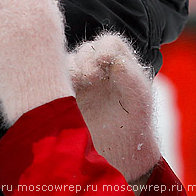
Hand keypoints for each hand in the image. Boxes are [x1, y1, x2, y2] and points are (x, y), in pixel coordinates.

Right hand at [69, 33, 160, 182]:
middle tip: (89, 77)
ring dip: (72, 70)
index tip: (103, 63)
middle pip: (87, 51)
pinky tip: (65, 92)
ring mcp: (79, 79)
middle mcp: (97, 66)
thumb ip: (131, 78)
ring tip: (78, 85)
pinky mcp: (65, 93)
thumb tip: (115, 61)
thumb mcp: (140, 100)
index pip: (109, 44)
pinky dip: (57, 81)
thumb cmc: (135, 123)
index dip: (105, 49)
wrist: (120, 152)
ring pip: (69, 63)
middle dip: (86, 60)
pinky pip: (56, 80)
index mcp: (119, 62)